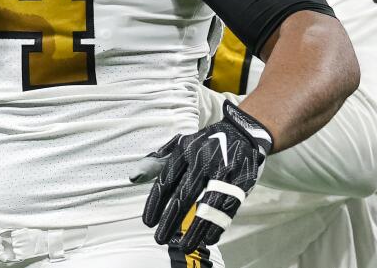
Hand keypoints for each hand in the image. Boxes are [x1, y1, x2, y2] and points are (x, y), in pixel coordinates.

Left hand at [132, 101, 272, 252]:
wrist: (242, 131)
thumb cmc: (204, 143)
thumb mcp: (180, 145)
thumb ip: (157, 162)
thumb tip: (133, 177)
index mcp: (185, 150)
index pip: (167, 179)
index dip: (156, 202)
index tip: (148, 222)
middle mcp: (204, 159)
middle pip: (185, 194)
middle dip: (171, 219)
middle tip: (160, 238)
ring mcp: (224, 170)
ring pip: (208, 204)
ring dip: (196, 228)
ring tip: (185, 246)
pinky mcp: (241, 181)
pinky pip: (229, 206)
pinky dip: (219, 223)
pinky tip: (209, 238)